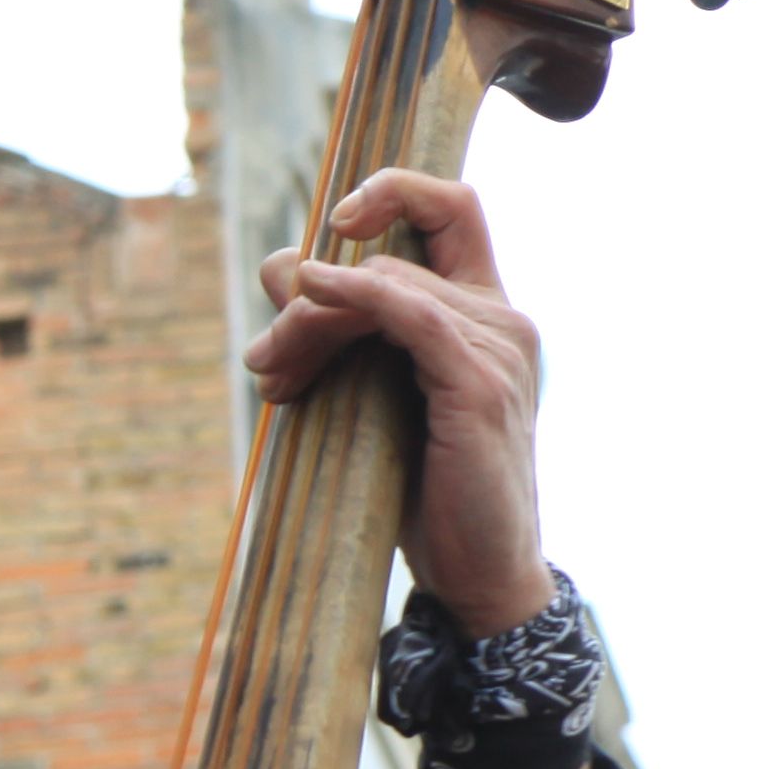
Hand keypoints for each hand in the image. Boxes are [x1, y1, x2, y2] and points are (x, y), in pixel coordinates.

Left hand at [245, 169, 548, 639]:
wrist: (480, 577)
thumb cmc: (431, 495)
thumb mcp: (376, 398)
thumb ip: (342, 330)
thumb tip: (281, 265)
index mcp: (487, 316)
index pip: (453, 209)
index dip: (395, 191)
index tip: (335, 223)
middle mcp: (503, 321)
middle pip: (394, 254)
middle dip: (312, 293)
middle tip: (265, 358)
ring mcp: (499, 348)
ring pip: (387, 282)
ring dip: (310, 317)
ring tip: (271, 370)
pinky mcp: (481, 384)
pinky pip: (412, 312)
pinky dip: (356, 295)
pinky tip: (312, 297)